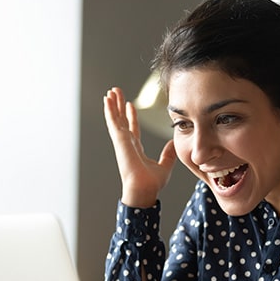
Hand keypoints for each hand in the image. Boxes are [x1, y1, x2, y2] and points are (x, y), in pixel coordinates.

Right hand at [103, 87, 176, 207]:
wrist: (144, 190)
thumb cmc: (152, 184)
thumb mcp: (165, 166)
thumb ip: (168, 155)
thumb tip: (172, 144)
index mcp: (135, 149)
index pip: (132, 128)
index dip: (131, 116)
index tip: (130, 105)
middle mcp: (127, 144)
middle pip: (121, 120)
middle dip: (118, 106)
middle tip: (116, 92)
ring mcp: (121, 142)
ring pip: (115, 118)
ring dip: (112, 104)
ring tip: (111, 91)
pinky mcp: (119, 140)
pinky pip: (113, 122)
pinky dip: (109, 110)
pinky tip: (107, 99)